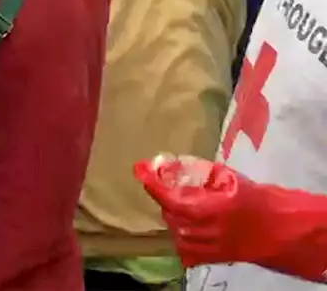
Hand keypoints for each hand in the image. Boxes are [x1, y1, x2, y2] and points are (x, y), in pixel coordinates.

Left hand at [135, 155, 274, 269]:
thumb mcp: (229, 178)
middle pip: (171, 214)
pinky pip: (187, 251)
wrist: (281, 229)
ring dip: (173, 217)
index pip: (171, 197)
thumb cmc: (257, 198)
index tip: (140, 170)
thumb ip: (200, 172)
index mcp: (213, 206)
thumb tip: (169, 164)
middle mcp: (209, 229)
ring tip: (181, 207)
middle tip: (170, 187)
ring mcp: (211, 246)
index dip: (153, 183)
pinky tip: (187, 228)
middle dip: (166, 199)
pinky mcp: (214, 258)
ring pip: (176, 233)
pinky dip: (181, 238)